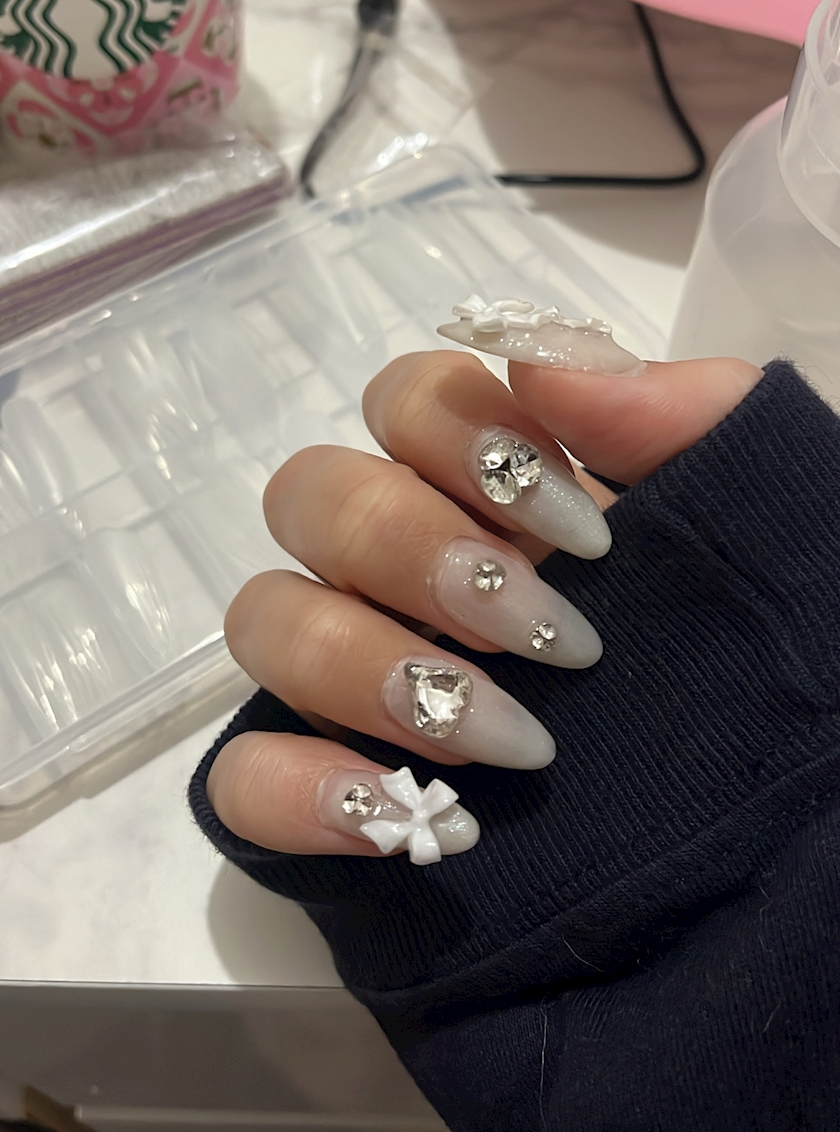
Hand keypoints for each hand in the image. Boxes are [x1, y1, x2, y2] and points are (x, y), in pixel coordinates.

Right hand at [206, 351, 760, 863]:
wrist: (792, 834)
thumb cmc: (778, 655)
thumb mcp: (760, 521)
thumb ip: (675, 412)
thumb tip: (539, 353)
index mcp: (495, 488)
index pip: (406, 399)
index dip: (470, 443)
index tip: (591, 535)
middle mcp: (406, 570)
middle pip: (313, 495)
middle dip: (418, 554)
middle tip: (553, 640)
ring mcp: (358, 682)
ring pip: (266, 620)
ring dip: (370, 669)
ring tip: (512, 744)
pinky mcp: (333, 802)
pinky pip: (242, 778)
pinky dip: (302, 791)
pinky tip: (403, 817)